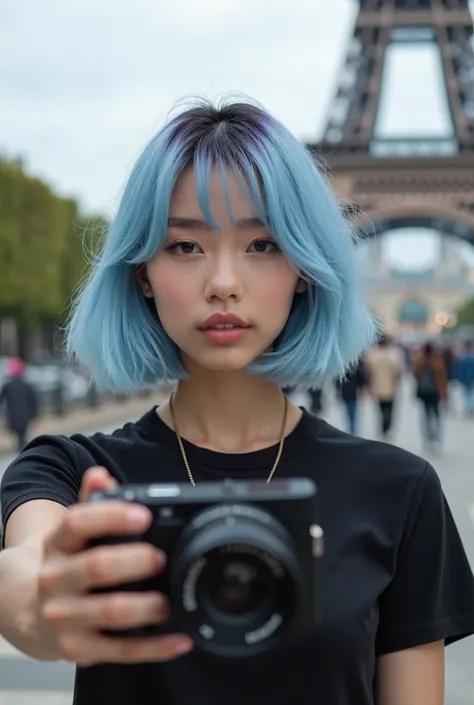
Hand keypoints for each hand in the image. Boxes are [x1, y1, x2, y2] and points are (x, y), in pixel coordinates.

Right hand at [37, 466, 192, 665]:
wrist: (25, 608)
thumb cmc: (64, 560)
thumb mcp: (71, 531)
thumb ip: (91, 502)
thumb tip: (100, 475)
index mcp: (58, 543)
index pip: (79, 522)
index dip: (112, 516)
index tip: (145, 514)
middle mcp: (56, 579)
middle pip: (97, 566)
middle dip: (135, 561)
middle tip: (162, 559)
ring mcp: (65, 617)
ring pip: (111, 611)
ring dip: (147, 606)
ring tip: (170, 600)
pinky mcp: (78, 649)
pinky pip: (121, 650)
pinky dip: (155, 647)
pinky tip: (179, 640)